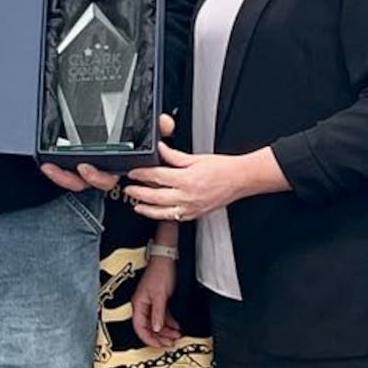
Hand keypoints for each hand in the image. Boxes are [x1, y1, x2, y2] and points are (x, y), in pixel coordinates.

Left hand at [40, 113, 178, 192]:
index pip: (107, 175)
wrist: (131, 128)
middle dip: (76, 177)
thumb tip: (164, 123)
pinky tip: (46, 162)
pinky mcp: (78, 161)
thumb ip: (159, 127)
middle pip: (88, 180)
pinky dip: (56, 170)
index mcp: (119, 163)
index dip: (97, 176)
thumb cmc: (140, 136)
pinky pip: (66, 171)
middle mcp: (104, 168)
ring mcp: (90, 166)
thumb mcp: (149, 131)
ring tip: (50, 167)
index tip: (86, 167)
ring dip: (61, 176)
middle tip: (73, 165)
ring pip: (75, 179)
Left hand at [125, 143, 285, 222]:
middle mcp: (187, 196)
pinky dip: (162, 215)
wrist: (239, 180)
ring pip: (162, 211)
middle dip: (139, 192)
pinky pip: (174, 217)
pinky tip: (155, 212)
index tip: (133, 172)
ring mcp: (190, 208)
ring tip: (136, 204)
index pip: (157, 176)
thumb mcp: (196, 158)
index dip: (142, 174)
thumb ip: (174, 156)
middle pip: (156, 196)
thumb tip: (160, 149)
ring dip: (147, 208)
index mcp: (186, 179)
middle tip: (128, 189)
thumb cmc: (222, 169)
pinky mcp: (194, 214)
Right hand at [131, 254, 180, 347]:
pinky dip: (169, 323)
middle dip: (159, 337)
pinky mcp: (158, 301)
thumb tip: (155, 329)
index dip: (149, 339)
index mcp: (138, 304)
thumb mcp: (160, 296)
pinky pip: (162, 316)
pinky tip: (176, 327)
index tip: (159, 345)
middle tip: (170, 343)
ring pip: (156, 323)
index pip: (140, 328)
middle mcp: (142, 305)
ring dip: (166, 331)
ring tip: (176, 336)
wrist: (166, 259)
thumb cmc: (160, 273)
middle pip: (148, 327)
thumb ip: (158, 314)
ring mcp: (150, 303)